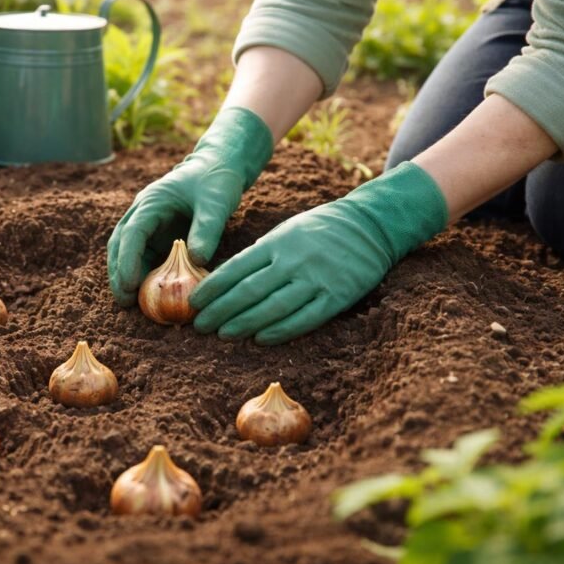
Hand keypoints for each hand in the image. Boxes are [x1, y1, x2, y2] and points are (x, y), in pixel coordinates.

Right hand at [107, 108, 273, 305]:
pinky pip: (144, 258)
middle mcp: (142, 214)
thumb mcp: (216, 203)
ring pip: (127, 253)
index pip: (132, 232)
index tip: (130, 284)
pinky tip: (150, 296)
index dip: (128, 260)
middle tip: (125, 301)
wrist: (218, 168)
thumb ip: (207, 230)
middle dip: (119, 273)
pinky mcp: (157, 236)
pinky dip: (144, 276)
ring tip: (131, 304)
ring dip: (127, 277)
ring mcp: (148, 226)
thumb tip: (196, 261)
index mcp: (151, 201)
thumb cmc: (216, 181)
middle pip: (120, 245)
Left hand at [190, 162, 447, 344]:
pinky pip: (304, 318)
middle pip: (248, 291)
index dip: (212, 288)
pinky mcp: (336, 297)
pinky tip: (260, 338)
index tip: (193, 302)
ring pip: (272, 308)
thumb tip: (226, 281)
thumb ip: (260, 255)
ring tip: (223, 334)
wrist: (370, 225)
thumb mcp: (286, 231)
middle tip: (200, 326)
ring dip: (244, 323)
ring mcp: (316, 279)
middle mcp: (293, 260)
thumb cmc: (319, 230)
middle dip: (220, 310)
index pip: (235, 268)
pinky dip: (280, 330)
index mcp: (277, 241)